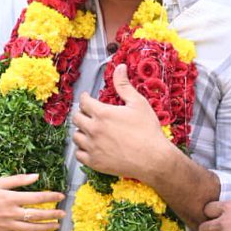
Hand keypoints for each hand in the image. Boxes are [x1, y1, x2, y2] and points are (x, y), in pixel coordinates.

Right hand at [0, 174, 63, 230]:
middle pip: (37, 215)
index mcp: (10, 198)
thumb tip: (36, 176)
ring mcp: (7, 225)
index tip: (61, 196)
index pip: (36, 197)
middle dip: (52, 214)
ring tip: (57, 225)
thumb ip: (18, 180)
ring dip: (46, 227)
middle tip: (63, 214)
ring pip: (32, 229)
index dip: (51, 197)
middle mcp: (10, 213)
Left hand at [73, 64, 170, 180]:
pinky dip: (82, 150)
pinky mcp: (94, 162)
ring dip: (81, 131)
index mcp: (102, 113)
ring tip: (89, 130)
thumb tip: (120, 68)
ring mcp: (92, 147)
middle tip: (88, 114)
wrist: (153, 159)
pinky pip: (78, 155)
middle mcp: (94, 130)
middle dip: (82, 114)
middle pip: (76, 118)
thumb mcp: (138, 103)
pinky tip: (90, 147)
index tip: (87, 98)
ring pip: (76, 136)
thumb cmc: (148, 131)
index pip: (84, 102)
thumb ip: (124, 85)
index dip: (85, 98)